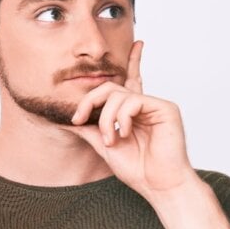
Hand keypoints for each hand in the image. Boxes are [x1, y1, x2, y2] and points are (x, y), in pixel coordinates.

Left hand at [70, 41, 197, 199]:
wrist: (158, 185)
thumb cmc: (137, 169)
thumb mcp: (104, 146)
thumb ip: (87, 130)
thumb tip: (64, 121)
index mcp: (134, 112)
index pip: (132, 80)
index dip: (135, 60)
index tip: (139, 43)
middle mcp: (145, 105)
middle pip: (111, 87)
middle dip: (89, 101)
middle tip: (78, 119)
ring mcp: (155, 105)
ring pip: (118, 95)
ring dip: (106, 118)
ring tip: (110, 140)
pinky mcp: (165, 108)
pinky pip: (134, 100)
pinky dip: (122, 117)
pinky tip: (123, 133)